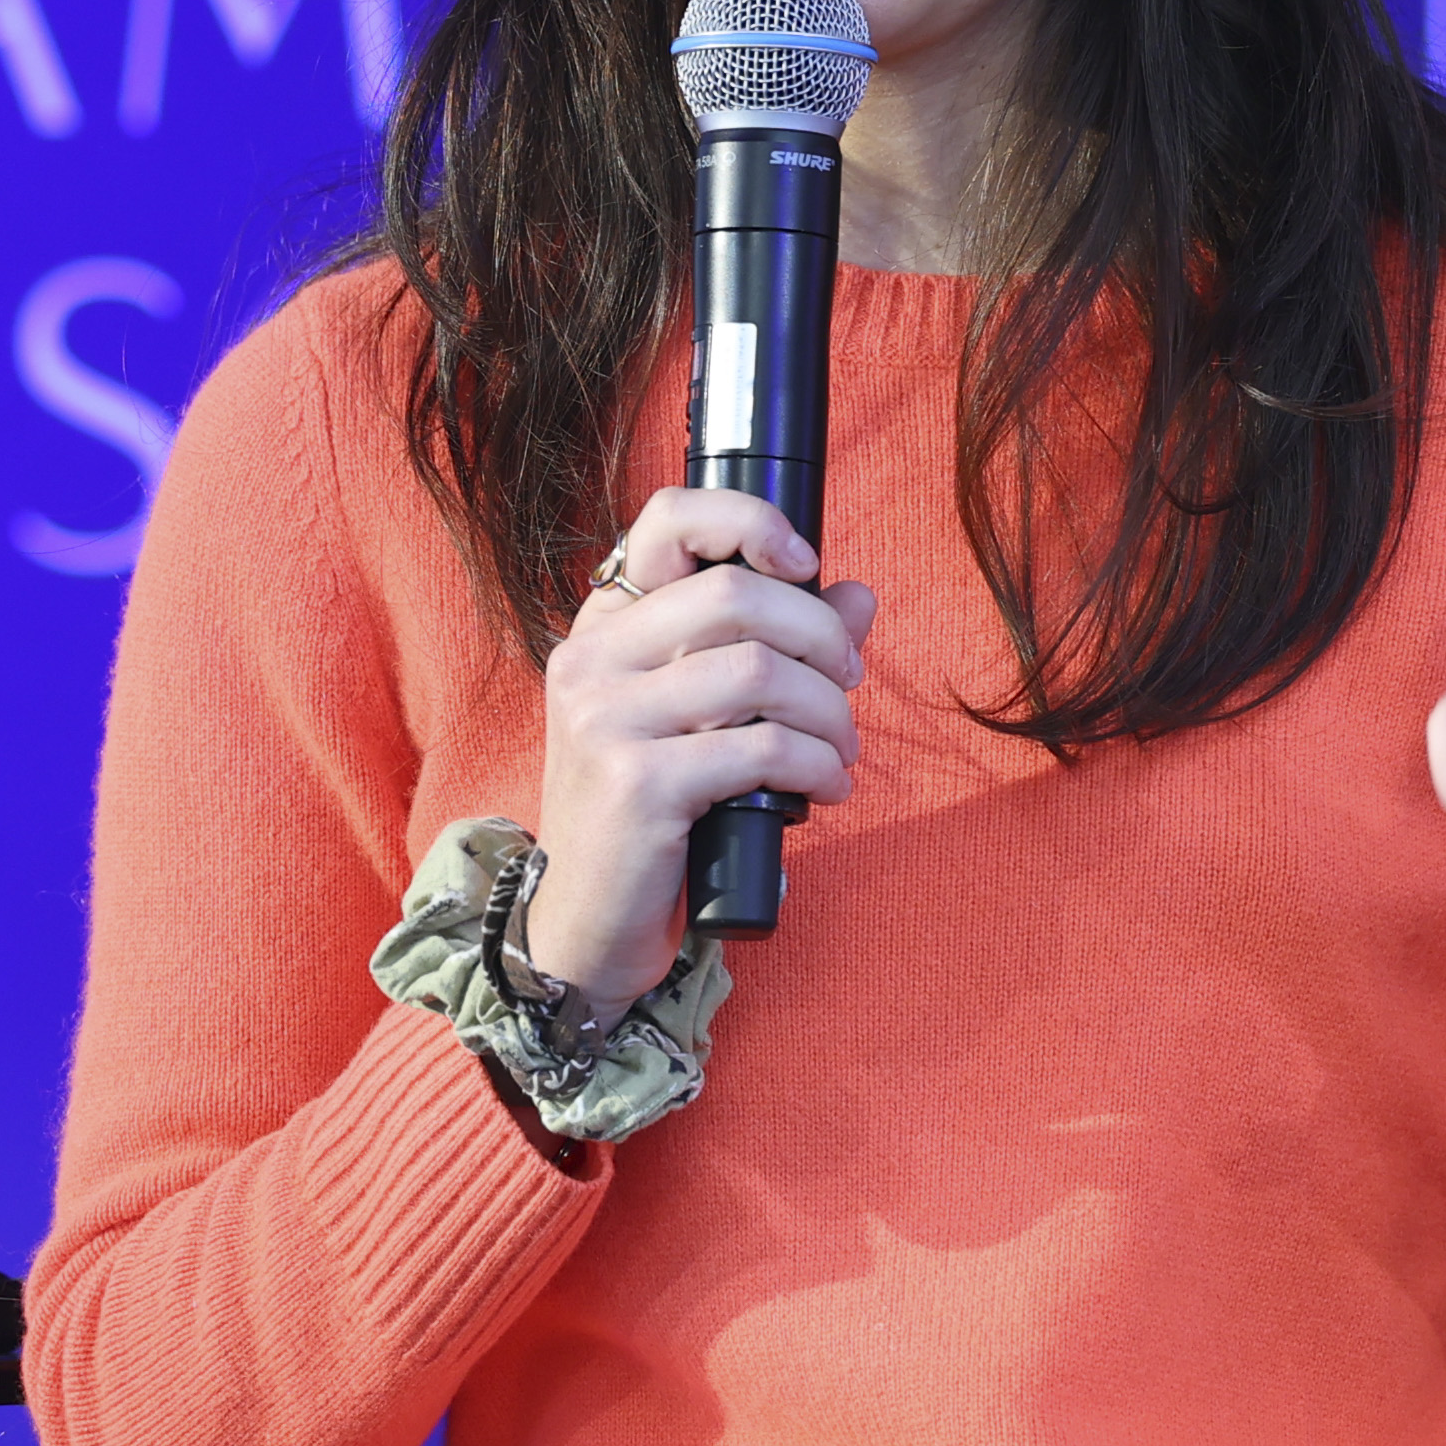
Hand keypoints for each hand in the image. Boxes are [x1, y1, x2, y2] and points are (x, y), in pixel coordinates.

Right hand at [519, 487, 875, 996]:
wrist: (586, 923)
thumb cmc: (649, 816)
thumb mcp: (698, 720)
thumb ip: (771, 648)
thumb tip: (859, 594)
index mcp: (603, 629)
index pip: (667, 521)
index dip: (750, 522)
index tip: (806, 564)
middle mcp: (592, 661)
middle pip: (736, 593)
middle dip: (821, 635)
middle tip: (850, 681)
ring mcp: (607, 721)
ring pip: (758, 671)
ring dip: (828, 711)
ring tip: (841, 748)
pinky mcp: (638, 784)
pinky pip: (761, 747)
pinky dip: (816, 764)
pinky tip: (827, 788)